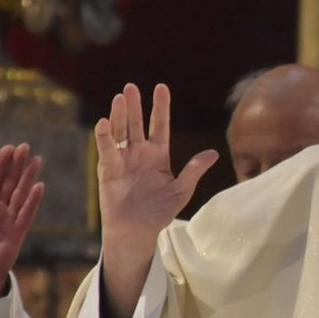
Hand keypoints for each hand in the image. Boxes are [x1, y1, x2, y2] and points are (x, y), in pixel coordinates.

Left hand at [0, 143, 44, 301]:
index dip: (1, 164)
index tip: (9, 148)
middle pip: (10, 182)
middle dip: (17, 165)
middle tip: (25, 147)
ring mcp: (9, 219)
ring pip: (21, 193)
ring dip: (28, 177)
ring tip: (37, 160)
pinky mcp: (18, 231)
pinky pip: (27, 213)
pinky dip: (32, 200)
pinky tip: (38, 186)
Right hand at [95, 83, 217, 252]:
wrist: (138, 230)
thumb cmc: (160, 211)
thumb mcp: (182, 190)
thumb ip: (194, 170)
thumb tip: (214, 153)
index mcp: (158, 155)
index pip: (160, 125)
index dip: (160, 107)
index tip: (161, 87)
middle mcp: (139, 153)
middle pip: (137, 124)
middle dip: (135, 105)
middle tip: (131, 86)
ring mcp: (123, 159)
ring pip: (121, 132)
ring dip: (120, 115)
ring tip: (121, 97)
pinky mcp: (108, 169)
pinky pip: (107, 150)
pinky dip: (104, 136)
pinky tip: (104, 121)